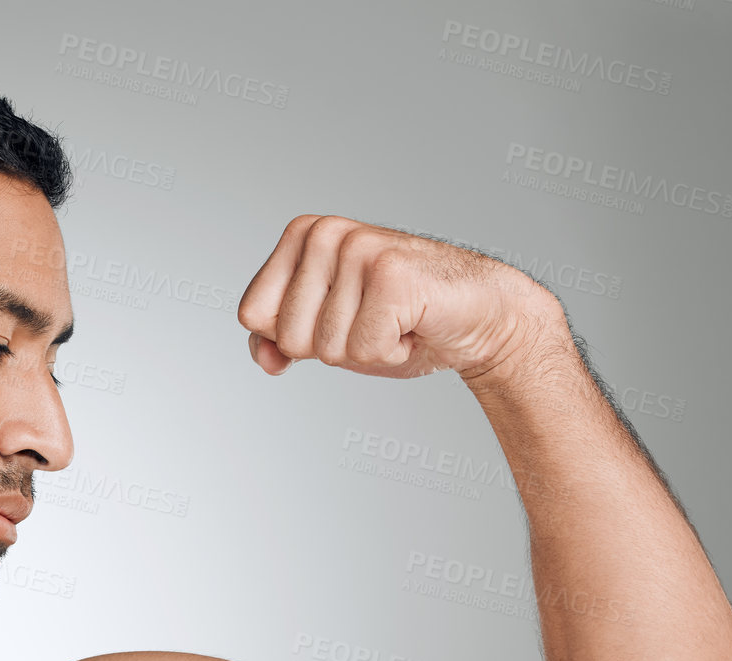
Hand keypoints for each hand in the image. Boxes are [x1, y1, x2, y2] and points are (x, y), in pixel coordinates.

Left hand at [236, 215, 559, 381]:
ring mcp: (358, 248)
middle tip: (375, 321)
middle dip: (333, 348)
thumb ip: (280, 340)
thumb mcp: (328, 334)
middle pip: (287, 335)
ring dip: (367, 350)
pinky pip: (363, 350)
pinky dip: (393, 353)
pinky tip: (414, 324)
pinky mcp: (391, 274)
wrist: (480, 316)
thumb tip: (264, 357)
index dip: (293, 338)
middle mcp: (325, 232)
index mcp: (301, 235)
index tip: (339, 319)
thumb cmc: (402, 322)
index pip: (251, 315)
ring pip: (326, 348)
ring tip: (396, 321)